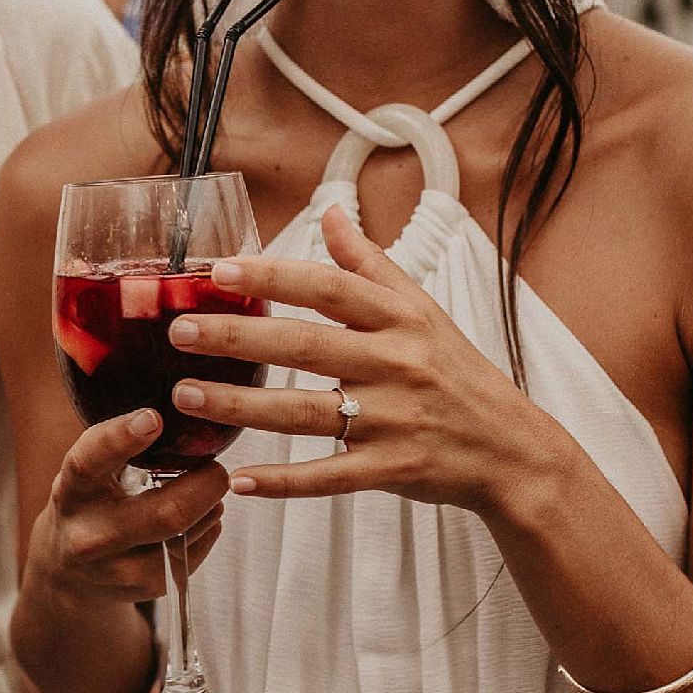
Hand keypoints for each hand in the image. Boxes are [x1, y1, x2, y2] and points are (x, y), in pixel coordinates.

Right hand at [29, 408, 226, 608]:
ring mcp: (117, 569)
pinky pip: (192, 555)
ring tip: (206, 489)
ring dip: (209, 506)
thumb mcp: (87, 474)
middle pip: (165, 513)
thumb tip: (179, 410)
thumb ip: (118, 446)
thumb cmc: (87, 506)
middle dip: (204, 484)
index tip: (154, 417)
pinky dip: (206, 529)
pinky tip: (200, 518)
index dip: (121, 437)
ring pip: (186, 535)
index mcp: (72, 493)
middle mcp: (89, 535)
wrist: (67, 575)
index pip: (89, 462)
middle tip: (216, 467)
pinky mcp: (144, 589)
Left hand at [167, 205, 564, 515]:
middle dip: (237, 336)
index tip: (218, 270)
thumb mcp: (423, 310)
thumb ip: (370, 264)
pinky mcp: (392, 469)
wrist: (512, 449)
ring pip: (304, 412)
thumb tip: (332, 211)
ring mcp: (394, 420)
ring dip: (241, 404)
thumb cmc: (458, 374)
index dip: (272, 275)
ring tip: (187, 395)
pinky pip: (328, 477)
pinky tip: (238, 479)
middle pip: (305, 345)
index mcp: (399, 320)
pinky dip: (283, 482)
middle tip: (180, 331)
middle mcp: (396, 364)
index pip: (327, 288)